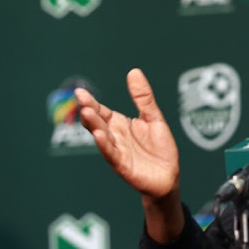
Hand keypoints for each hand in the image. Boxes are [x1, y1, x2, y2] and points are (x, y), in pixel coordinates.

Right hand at [76, 69, 182, 240]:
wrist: (168, 176)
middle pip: (97, 122)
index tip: (80, 92)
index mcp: (119, 124)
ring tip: (87, 113)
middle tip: (81, 99)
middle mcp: (114, 136)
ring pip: (102, 137)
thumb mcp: (154, 118)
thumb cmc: (159, 148)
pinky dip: (105, 145)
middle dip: (89, 111)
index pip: (101, 110)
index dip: (91, 102)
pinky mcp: (123, 165)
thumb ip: (143, 98)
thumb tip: (134, 71)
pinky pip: (112, 154)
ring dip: (94, 126)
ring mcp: (117, 151)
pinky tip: (99, 136)